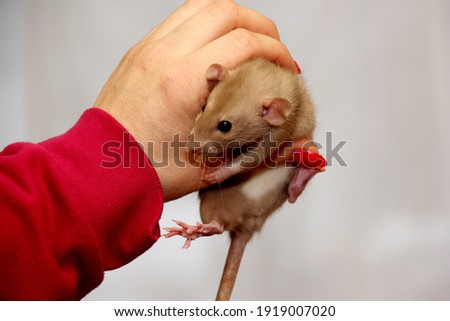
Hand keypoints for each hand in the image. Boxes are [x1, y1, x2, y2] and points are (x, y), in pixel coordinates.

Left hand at [94, 0, 296, 200]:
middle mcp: (165, 55)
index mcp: (183, 82)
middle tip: (274, 48)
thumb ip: (250, 147)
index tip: (288, 67)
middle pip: (226, 11)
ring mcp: (148, 49)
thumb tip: (281, 137)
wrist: (100, 171)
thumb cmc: (147, 172)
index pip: (244, 42)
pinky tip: (215, 46)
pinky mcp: (139, 52)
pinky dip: (205, 24)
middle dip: (260, 26)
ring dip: (231, 18)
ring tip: (248, 39)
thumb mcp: (208, 164)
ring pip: (199, 6)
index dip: (277, 50)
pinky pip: (178, 20)